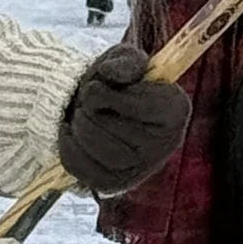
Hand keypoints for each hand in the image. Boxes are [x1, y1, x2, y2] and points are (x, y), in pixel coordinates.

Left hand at [57, 44, 188, 197]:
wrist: (97, 107)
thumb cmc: (114, 82)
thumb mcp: (122, 60)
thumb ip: (124, 61)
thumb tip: (112, 74)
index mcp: (175, 110)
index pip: (144, 106)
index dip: (114, 94)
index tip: (105, 85)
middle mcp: (166, 145)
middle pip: (118, 129)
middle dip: (92, 108)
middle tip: (88, 98)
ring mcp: (141, 169)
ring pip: (100, 149)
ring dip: (80, 125)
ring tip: (81, 113)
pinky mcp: (114, 183)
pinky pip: (82, 166)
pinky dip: (67, 145)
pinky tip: (69, 131)